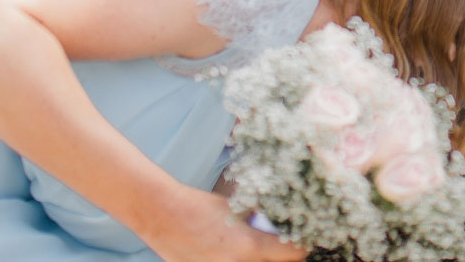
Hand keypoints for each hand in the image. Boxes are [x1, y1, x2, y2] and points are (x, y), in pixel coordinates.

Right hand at [140, 186, 305, 261]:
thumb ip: (257, 220)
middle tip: (281, 248)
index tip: (302, 242)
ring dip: (261, 260)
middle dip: (284, 258)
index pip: (293, 254)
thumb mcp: (236, 208)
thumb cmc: (199, 207)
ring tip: (255, 250)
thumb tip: (276, 224)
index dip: (301, 246)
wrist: (162, 217)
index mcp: (249, 246)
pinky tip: (235, 254)